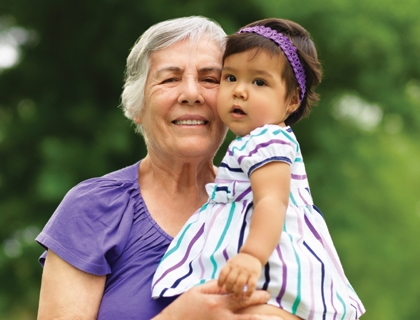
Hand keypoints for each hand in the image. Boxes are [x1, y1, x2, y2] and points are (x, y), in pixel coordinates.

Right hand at [153, 280, 281, 319]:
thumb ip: (214, 287)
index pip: (240, 298)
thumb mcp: (197, 290)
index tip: (266, 294)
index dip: (254, 296)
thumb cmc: (184, 306)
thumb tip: (228, 285)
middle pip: (246, 315)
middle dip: (262, 313)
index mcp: (216, 302)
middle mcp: (221, 316)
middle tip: (277, 313)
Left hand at [218, 253, 261, 296]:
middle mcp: (238, 267)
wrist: (252, 254)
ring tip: (236, 296)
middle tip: (228, 292)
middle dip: (228, 288)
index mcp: (230, 264)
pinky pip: (252, 285)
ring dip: (237, 292)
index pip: (223, 273)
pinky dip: (249, 291)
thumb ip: (226, 271)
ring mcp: (246, 271)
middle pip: (231, 279)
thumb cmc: (239, 262)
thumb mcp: (231, 262)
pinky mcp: (254, 275)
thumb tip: (219, 284)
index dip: (220, 281)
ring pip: (240, 283)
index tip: (219, 286)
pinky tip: (247, 296)